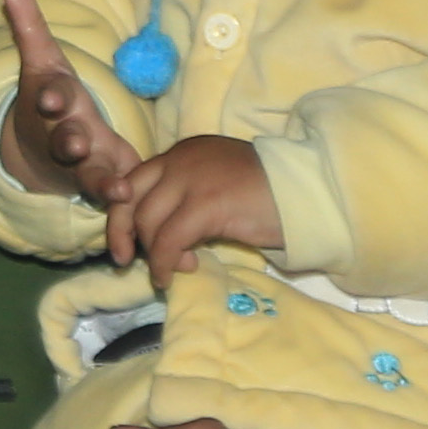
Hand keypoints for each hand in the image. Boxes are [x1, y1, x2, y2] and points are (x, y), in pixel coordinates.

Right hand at [0, 0, 146, 205]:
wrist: (40, 156)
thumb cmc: (53, 99)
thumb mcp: (43, 62)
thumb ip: (29, 28)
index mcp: (53, 103)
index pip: (52, 96)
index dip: (51, 97)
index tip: (50, 98)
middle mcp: (65, 135)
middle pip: (66, 140)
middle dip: (70, 142)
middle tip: (77, 144)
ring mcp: (83, 163)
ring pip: (90, 173)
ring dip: (102, 182)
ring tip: (118, 191)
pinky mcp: (103, 179)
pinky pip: (112, 191)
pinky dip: (121, 197)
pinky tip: (134, 201)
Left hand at [107, 136, 281, 281]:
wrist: (306, 193)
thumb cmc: (268, 196)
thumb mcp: (217, 187)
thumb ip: (187, 200)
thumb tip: (161, 237)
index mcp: (184, 153)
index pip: (133, 180)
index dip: (121, 214)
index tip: (125, 244)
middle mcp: (182, 159)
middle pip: (131, 199)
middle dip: (125, 235)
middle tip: (131, 262)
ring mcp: (192, 178)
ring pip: (148, 222)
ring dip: (154, 253)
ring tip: (174, 269)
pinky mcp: (205, 203)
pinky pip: (169, 240)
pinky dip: (165, 263)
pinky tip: (173, 275)